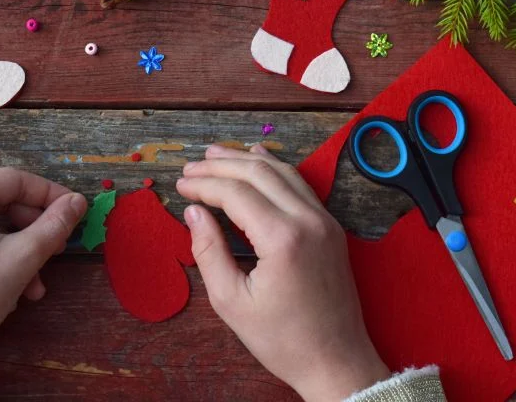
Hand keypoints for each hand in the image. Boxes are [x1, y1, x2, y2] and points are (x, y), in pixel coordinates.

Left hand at [0, 168, 87, 372]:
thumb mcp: (23, 257)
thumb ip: (54, 224)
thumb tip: (78, 201)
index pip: (15, 180)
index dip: (51, 194)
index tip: (75, 211)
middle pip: (1, 203)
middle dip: (34, 230)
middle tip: (57, 251)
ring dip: (18, 250)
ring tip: (35, 284)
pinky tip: (11, 286)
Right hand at [176, 145, 388, 400]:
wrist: (335, 361)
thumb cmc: (281, 339)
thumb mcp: (231, 301)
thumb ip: (208, 251)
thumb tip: (193, 213)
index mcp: (282, 239)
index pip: (235, 193)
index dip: (203, 185)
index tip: (180, 185)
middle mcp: (308, 221)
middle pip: (258, 173)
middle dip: (220, 166)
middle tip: (190, 167)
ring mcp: (325, 221)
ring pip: (282, 172)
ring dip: (246, 160)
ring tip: (215, 154)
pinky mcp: (331, 228)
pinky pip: (300, 186)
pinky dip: (275, 169)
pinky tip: (258, 159)